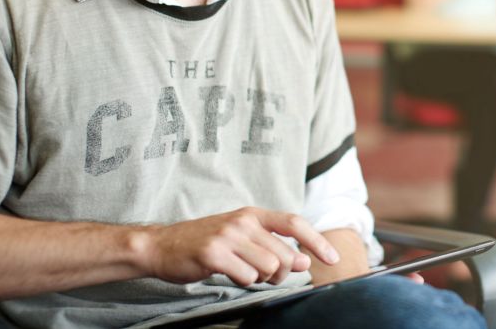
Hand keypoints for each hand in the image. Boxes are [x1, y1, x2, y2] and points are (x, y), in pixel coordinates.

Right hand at [141, 207, 339, 287]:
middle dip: (283, 271)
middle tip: (267, 274)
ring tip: (243, 270)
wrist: (163, 246)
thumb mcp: (242, 236)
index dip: (317, 241)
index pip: (295, 223)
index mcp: (254, 214)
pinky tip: (229, 273)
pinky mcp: (214, 254)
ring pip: (269, 266)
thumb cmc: (207, 242)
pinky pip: (246, 276)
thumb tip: (305, 261)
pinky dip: (243, 281)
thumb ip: (273, 245)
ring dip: (261, 277)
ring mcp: (228, 236)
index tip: (333, 258)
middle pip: (285, 253)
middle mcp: (243, 221)